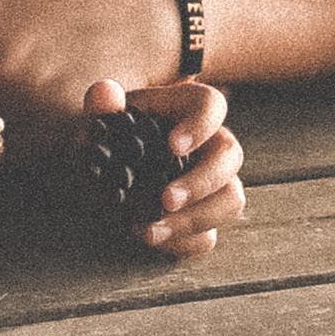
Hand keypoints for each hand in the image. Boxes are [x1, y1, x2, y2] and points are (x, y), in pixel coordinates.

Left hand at [84, 74, 244, 261]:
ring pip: (231, 201)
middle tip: (165, 199)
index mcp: (190, 109)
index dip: (200, 126)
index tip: (174, 146)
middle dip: (200, 182)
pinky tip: (151, 238)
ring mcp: (213, 182)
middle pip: (230, 157)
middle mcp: (210, 144)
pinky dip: (183, 243)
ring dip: (194, 220)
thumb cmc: (118, 132)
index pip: (212, 106)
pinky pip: (210, 235)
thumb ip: (104, 104)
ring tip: (152, 230)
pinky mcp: (203, 216)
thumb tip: (103, 93)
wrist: (114, 163)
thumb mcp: (109, 116)